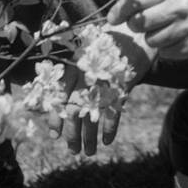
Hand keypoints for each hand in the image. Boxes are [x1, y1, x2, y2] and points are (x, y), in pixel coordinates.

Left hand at [47, 21, 155, 154]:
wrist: (133, 35)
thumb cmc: (105, 47)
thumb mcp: (85, 55)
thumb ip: (72, 74)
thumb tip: (55, 99)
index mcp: (73, 67)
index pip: (60, 97)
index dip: (56, 118)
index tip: (55, 135)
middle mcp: (86, 75)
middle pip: (75, 110)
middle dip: (72, 134)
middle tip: (73, 150)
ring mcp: (104, 81)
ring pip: (92, 115)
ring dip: (90, 137)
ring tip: (88, 152)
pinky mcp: (122, 85)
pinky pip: (114, 112)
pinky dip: (110, 128)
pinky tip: (107, 141)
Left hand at [122, 0, 187, 59]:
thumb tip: (135, 0)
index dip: (120, 10)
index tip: (113, 17)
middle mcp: (179, 8)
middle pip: (140, 23)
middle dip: (138, 24)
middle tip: (145, 22)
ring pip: (153, 41)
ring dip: (156, 37)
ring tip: (170, 29)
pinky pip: (170, 53)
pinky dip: (170, 48)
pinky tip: (182, 38)